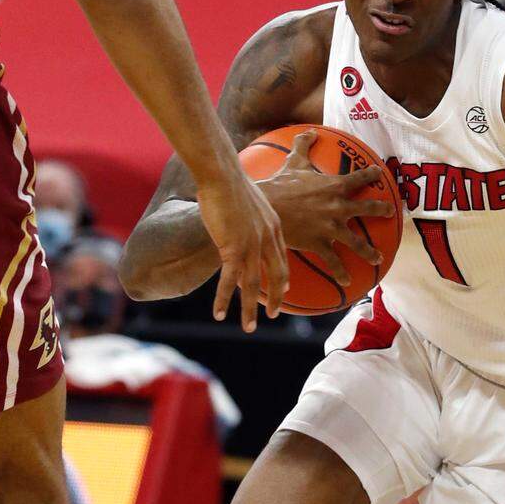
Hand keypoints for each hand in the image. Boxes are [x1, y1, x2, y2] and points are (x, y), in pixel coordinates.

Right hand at [197, 168, 288, 333]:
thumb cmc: (231, 182)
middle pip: (274, 276)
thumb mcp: (249, 201)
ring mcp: (251, 245)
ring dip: (249, 309)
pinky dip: (224, 299)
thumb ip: (251, 216)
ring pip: (252, 285)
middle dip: (275, 299)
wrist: (223, 175)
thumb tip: (244, 219)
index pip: (282, 258)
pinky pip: (229, 280)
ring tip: (249, 328)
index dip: (283, 278)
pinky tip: (219, 313)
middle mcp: (267, 239)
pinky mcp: (232, 248)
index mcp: (273, 226)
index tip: (285, 291)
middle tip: (274, 316)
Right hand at [257, 130, 395, 286]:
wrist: (267, 207)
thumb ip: (303, 145)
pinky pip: (334, 261)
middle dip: (383, 210)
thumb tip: (310, 131)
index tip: (381, 174)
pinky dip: (341, 272)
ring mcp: (331, 227)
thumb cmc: (280, 184)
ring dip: (369, 251)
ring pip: (357, 242)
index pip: (360, 178)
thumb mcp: (294, 162)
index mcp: (335, 186)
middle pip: (368, 208)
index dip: (372, 175)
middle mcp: (339, 207)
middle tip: (391, 212)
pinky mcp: (320, 243)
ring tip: (378, 258)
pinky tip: (348, 282)